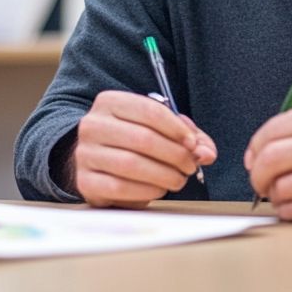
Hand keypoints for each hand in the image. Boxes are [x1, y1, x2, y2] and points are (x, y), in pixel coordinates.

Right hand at [72, 90, 215, 208]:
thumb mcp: (157, 129)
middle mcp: (92, 124)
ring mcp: (85, 153)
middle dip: (174, 154)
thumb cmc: (131, 142)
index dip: (176, 129)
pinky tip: (159, 189)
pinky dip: (147, 190)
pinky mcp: (85, 181)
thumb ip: (186, 137)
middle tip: (190, 165)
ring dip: (164, 174)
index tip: (193, 144)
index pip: (148, 110)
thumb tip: (207, 153)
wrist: (96, 162)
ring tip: (178, 179)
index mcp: (109, 102)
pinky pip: (120, 187)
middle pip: (143, 138)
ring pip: (131, 164)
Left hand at [244, 100, 291, 221]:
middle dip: (258, 176)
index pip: (274, 129)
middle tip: (260, 185)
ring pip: (284, 186)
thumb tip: (256, 155)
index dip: (254, 148)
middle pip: (273, 157)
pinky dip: (290, 212)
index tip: (253, 162)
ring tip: (283, 198)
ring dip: (275, 197)